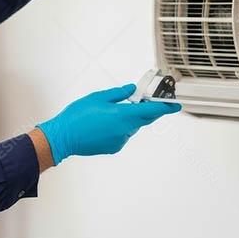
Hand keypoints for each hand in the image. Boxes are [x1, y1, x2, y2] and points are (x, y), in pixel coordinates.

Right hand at [36, 83, 181, 164]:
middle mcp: (124, 130)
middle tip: (142, 101)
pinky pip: (122, 135)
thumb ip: (119, 94)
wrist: (63, 138)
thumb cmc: (77, 116)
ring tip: (108, 113)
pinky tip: (103, 124)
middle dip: (146, 111)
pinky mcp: (114, 147)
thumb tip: (131, 90)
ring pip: (131, 127)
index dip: (165, 108)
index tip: (175, 105)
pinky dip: (119, 128)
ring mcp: (120, 140)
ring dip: (127, 119)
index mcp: (122, 115)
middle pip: (143, 119)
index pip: (151, 111)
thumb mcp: (98, 97)